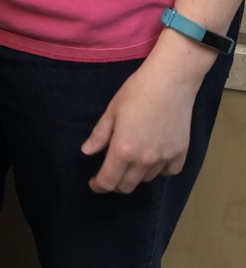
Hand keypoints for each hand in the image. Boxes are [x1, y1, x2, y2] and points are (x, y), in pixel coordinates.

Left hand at [80, 54, 200, 193]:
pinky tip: (156, 157)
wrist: (170, 81)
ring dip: (136, 175)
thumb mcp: (112, 111)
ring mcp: (164, 158)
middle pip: (127, 186)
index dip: (99, 185)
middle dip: (115, 183)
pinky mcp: (181, 153)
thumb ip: (99, 135)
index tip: (94, 183)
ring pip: (147, 179)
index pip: (108, 181)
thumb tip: (87, 152)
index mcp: (123, 150)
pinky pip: (169, 172)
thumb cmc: (137, 91)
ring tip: (133, 160)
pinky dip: (160, 170)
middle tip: (111, 172)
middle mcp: (144, 160)